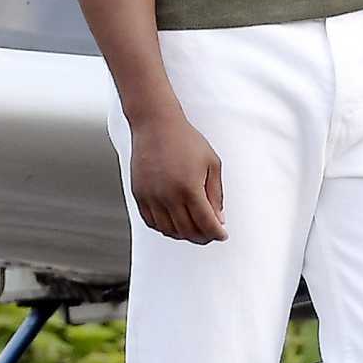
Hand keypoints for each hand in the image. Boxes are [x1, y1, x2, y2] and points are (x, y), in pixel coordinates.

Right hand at [129, 111, 226, 243]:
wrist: (156, 125)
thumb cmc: (186, 140)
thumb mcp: (212, 163)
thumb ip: (216, 193)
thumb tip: (219, 219)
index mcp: (189, 188)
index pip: (206, 223)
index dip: (217, 233)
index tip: (222, 235)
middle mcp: (168, 196)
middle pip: (187, 231)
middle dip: (202, 237)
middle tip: (210, 234)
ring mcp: (152, 197)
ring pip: (169, 231)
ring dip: (184, 235)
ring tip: (194, 229)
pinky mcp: (140, 195)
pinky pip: (152, 222)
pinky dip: (165, 228)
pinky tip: (175, 223)